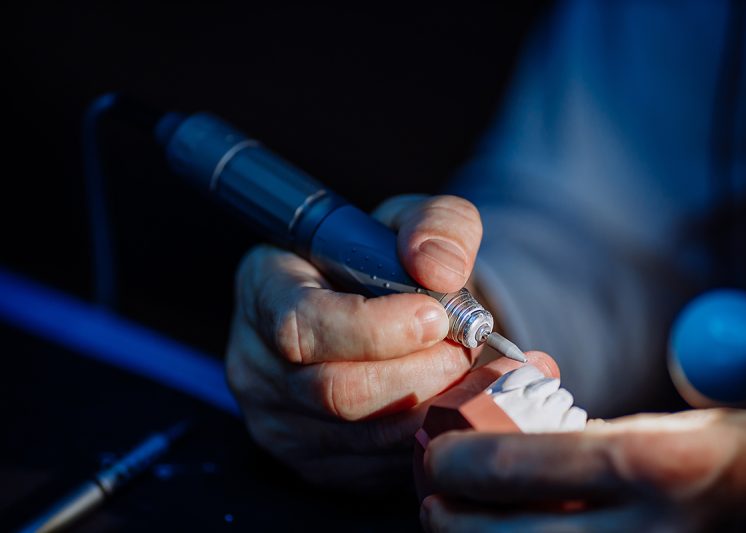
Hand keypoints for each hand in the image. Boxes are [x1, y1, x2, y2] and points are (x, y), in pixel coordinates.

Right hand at [226, 194, 482, 487]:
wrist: (379, 310)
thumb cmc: (389, 261)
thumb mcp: (414, 223)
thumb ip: (436, 226)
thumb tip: (439, 268)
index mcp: (264, 287)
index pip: (301, 324)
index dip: (373, 328)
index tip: (434, 315)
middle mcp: (255, 360)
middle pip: (333, 391)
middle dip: (415, 375)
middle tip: (462, 351)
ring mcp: (275, 418)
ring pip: (359, 438)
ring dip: (426, 408)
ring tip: (458, 373)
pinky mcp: (306, 461)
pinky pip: (371, 468)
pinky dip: (418, 439)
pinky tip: (440, 403)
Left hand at [422, 409, 745, 531]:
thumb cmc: (718, 455)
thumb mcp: (650, 429)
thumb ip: (574, 442)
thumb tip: (491, 447)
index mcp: (645, 462)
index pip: (513, 463)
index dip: (456, 461)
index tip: (435, 453)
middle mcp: (642, 529)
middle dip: (446, 519)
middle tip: (432, 500)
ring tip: (456, 525)